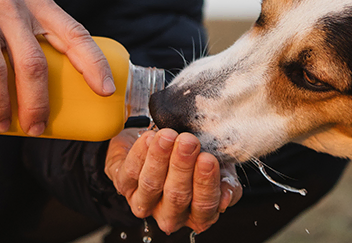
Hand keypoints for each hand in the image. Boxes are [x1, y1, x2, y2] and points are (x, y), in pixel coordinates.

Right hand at [0, 0, 114, 135]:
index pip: (74, 33)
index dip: (93, 63)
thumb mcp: (24, 1)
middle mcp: (9, 3)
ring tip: (0, 125)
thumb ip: (44, 29)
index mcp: (37, 0)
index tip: (105, 91)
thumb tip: (71, 81)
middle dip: (37, 104)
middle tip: (35, 128)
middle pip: (32, 63)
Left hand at [106, 128, 241, 233]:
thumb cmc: (195, 158)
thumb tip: (226, 197)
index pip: (204, 206)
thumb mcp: (218, 169)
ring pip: (152, 184)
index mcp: (198, 214)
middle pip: (177, 195)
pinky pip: (131, 171)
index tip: (208, 159)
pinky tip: (150, 137)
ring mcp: (145, 202)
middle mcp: (170, 214)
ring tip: (168, 136)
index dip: (205, 183)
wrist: (164, 139)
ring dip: (160, 158)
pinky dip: (141, 152)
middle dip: (182, 166)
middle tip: (188, 142)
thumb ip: (227, 182)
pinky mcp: (124, 185)